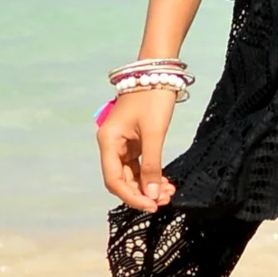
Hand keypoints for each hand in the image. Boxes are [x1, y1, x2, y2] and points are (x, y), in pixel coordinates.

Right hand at [97, 84, 178, 211]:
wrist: (159, 70)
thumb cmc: (153, 98)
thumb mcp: (154, 133)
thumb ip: (152, 166)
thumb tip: (153, 196)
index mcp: (108, 141)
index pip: (114, 180)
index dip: (132, 197)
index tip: (152, 206)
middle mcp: (111, 144)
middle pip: (121, 180)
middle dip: (142, 193)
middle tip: (165, 201)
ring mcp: (122, 143)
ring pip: (131, 174)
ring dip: (149, 186)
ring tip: (170, 193)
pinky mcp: (134, 140)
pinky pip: (139, 165)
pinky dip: (151, 175)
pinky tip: (166, 182)